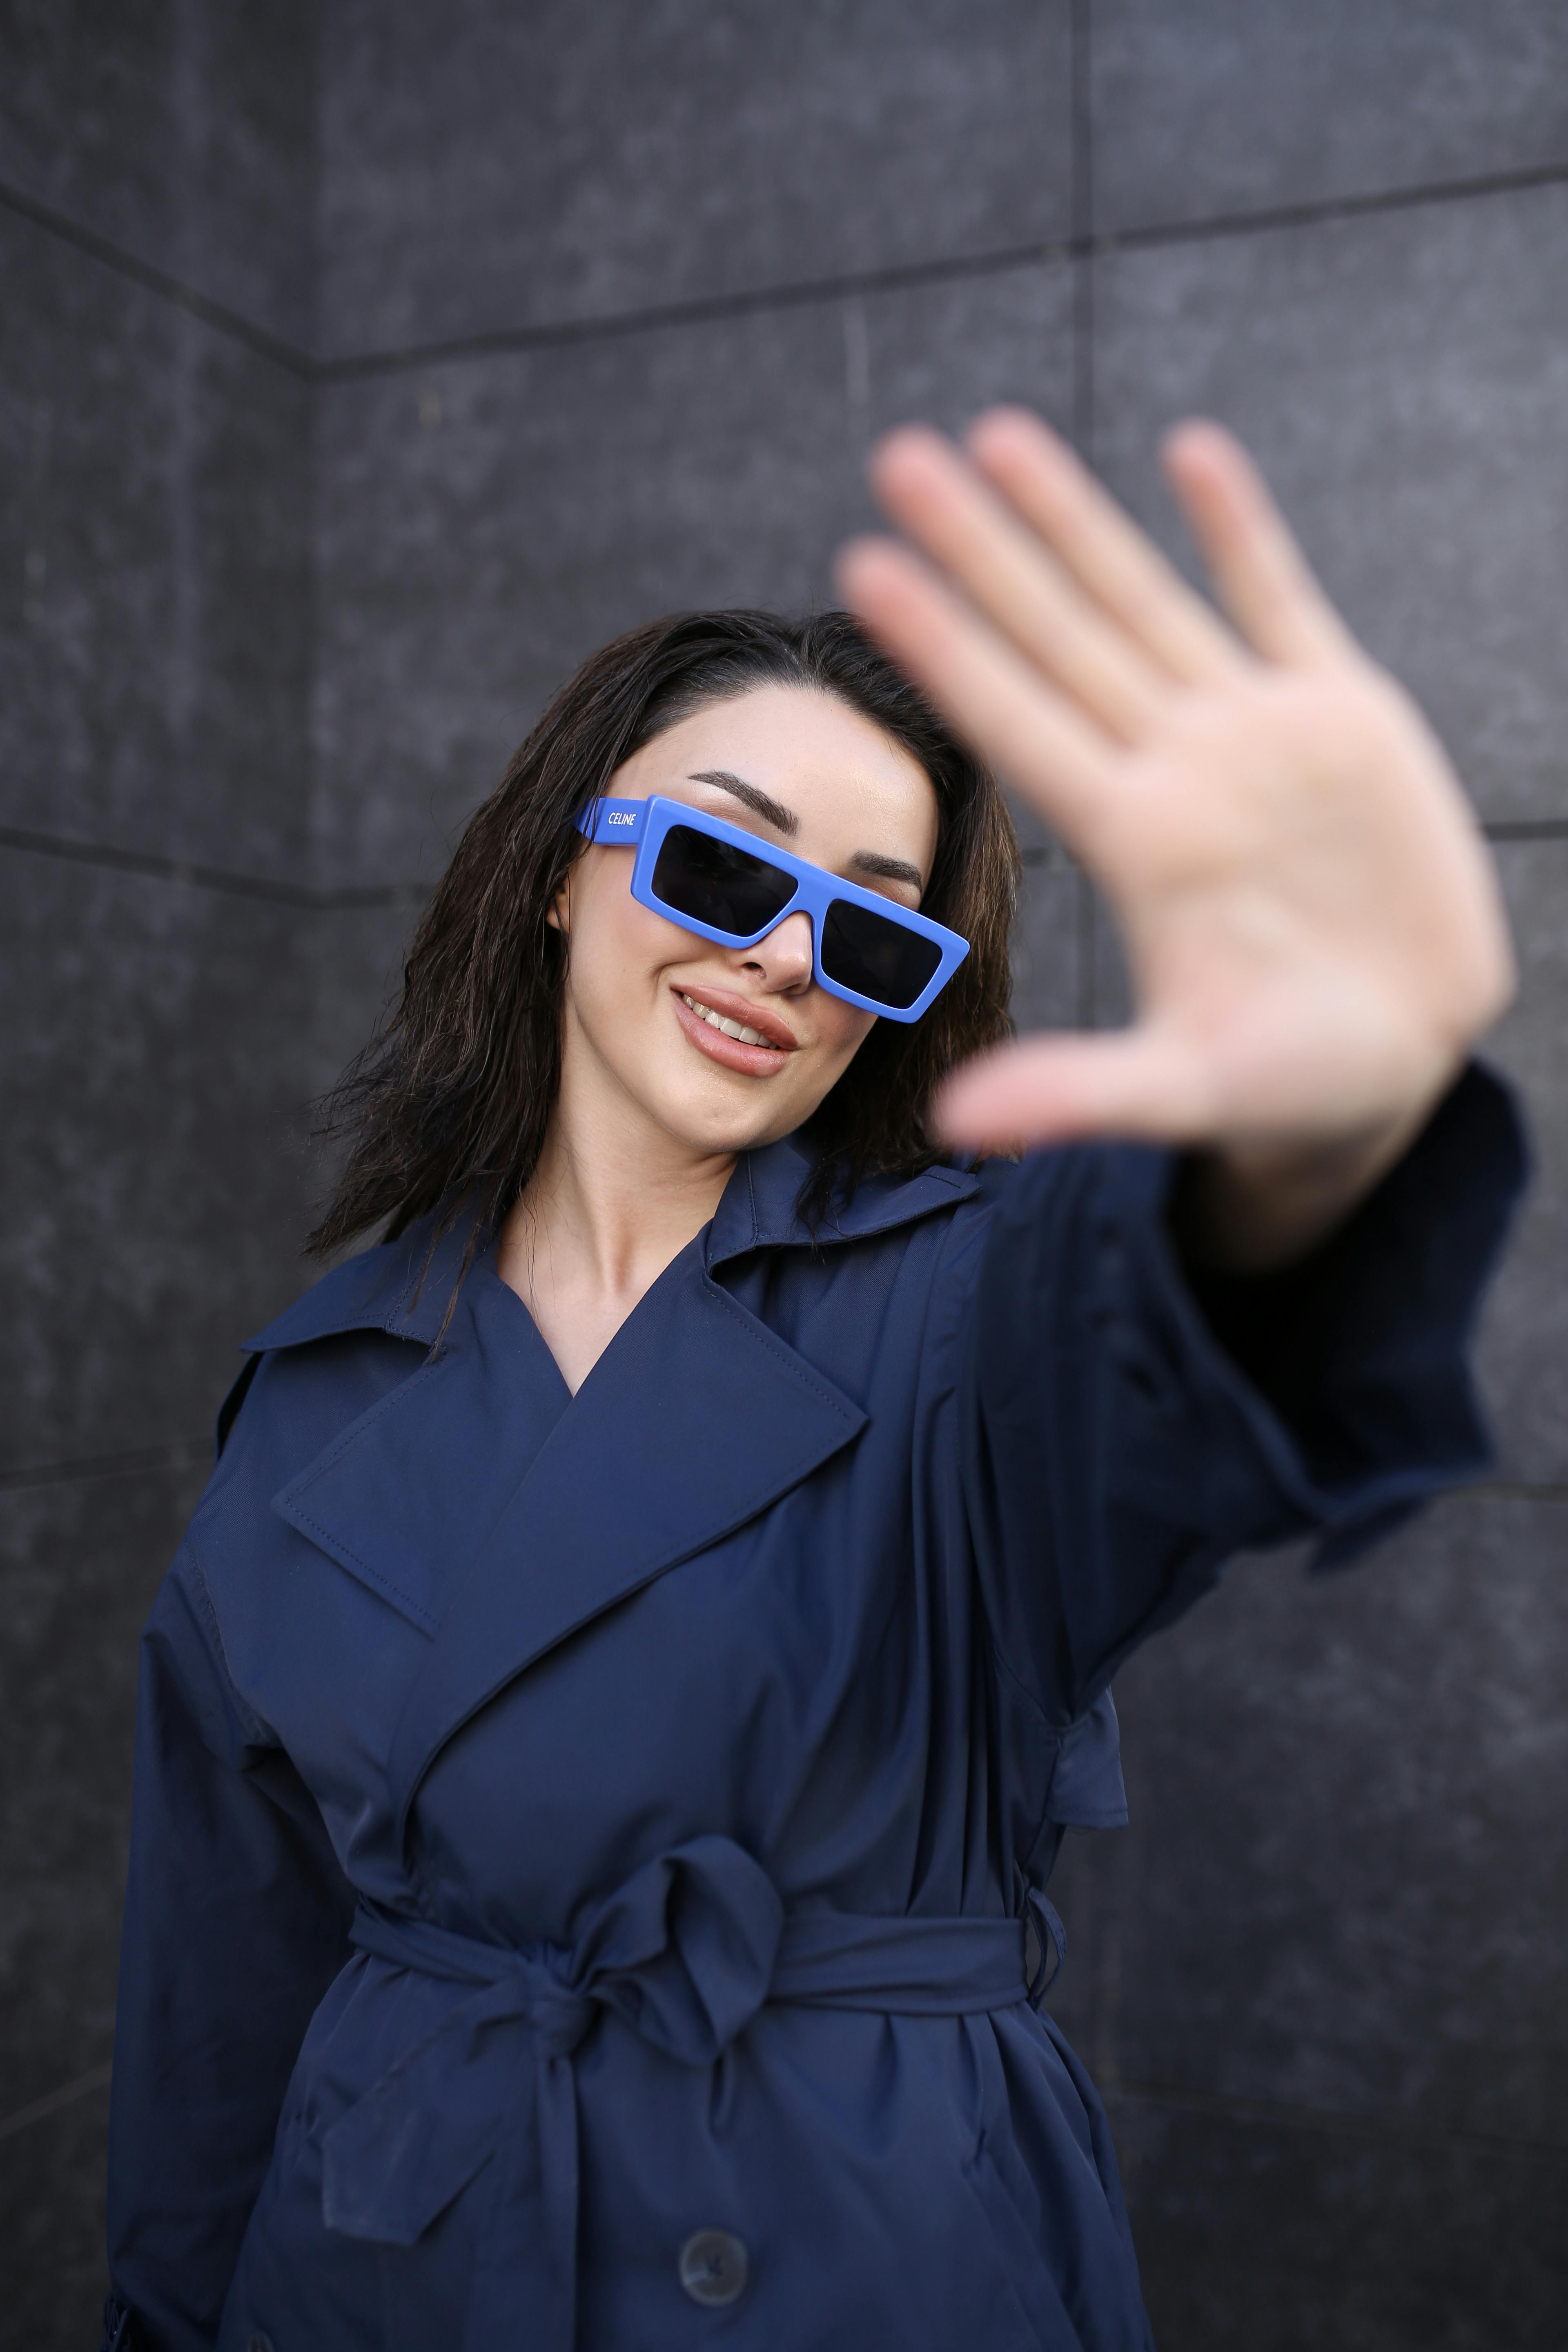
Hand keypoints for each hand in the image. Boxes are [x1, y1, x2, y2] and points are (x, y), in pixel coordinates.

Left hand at [837, 409, 1515, 1267]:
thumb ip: (1081, 1095)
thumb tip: (960, 1127)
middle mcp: (1175, 773)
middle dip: (982, 549)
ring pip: (1144, 600)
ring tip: (998, 433)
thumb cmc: (1290, 1090)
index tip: (862, 570)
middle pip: (1055, 637)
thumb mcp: (1192, 1093)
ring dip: (1077, 519)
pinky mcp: (1342, 717)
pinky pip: (1280, 600)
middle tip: (900, 456)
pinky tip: (1189, 450)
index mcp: (1135, 846)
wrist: (1401, 1062)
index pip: (1014, 723)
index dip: (944, 647)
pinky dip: (1239, 530)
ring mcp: (1253, 736)